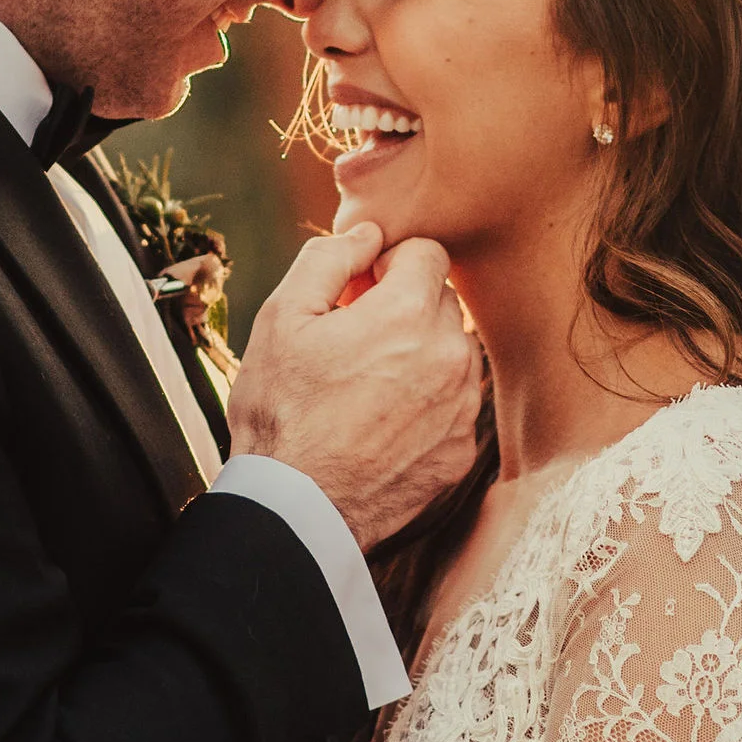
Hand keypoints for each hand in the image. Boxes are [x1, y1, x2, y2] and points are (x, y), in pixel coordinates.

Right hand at [228, 221, 483, 547]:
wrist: (295, 509)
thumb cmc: (281, 412)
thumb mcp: (281, 318)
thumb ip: (329, 259)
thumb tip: (368, 233)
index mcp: (409, 314)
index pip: (428, 254)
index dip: (387, 265)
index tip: (357, 294)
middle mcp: (451, 357)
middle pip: (442, 302)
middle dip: (403, 308)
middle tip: (352, 341)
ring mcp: (461, 408)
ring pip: (451, 354)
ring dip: (418, 355)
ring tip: (363, 387)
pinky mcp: (460, 451)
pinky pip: (452, 405)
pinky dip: (424, 404)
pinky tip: (379, 424)